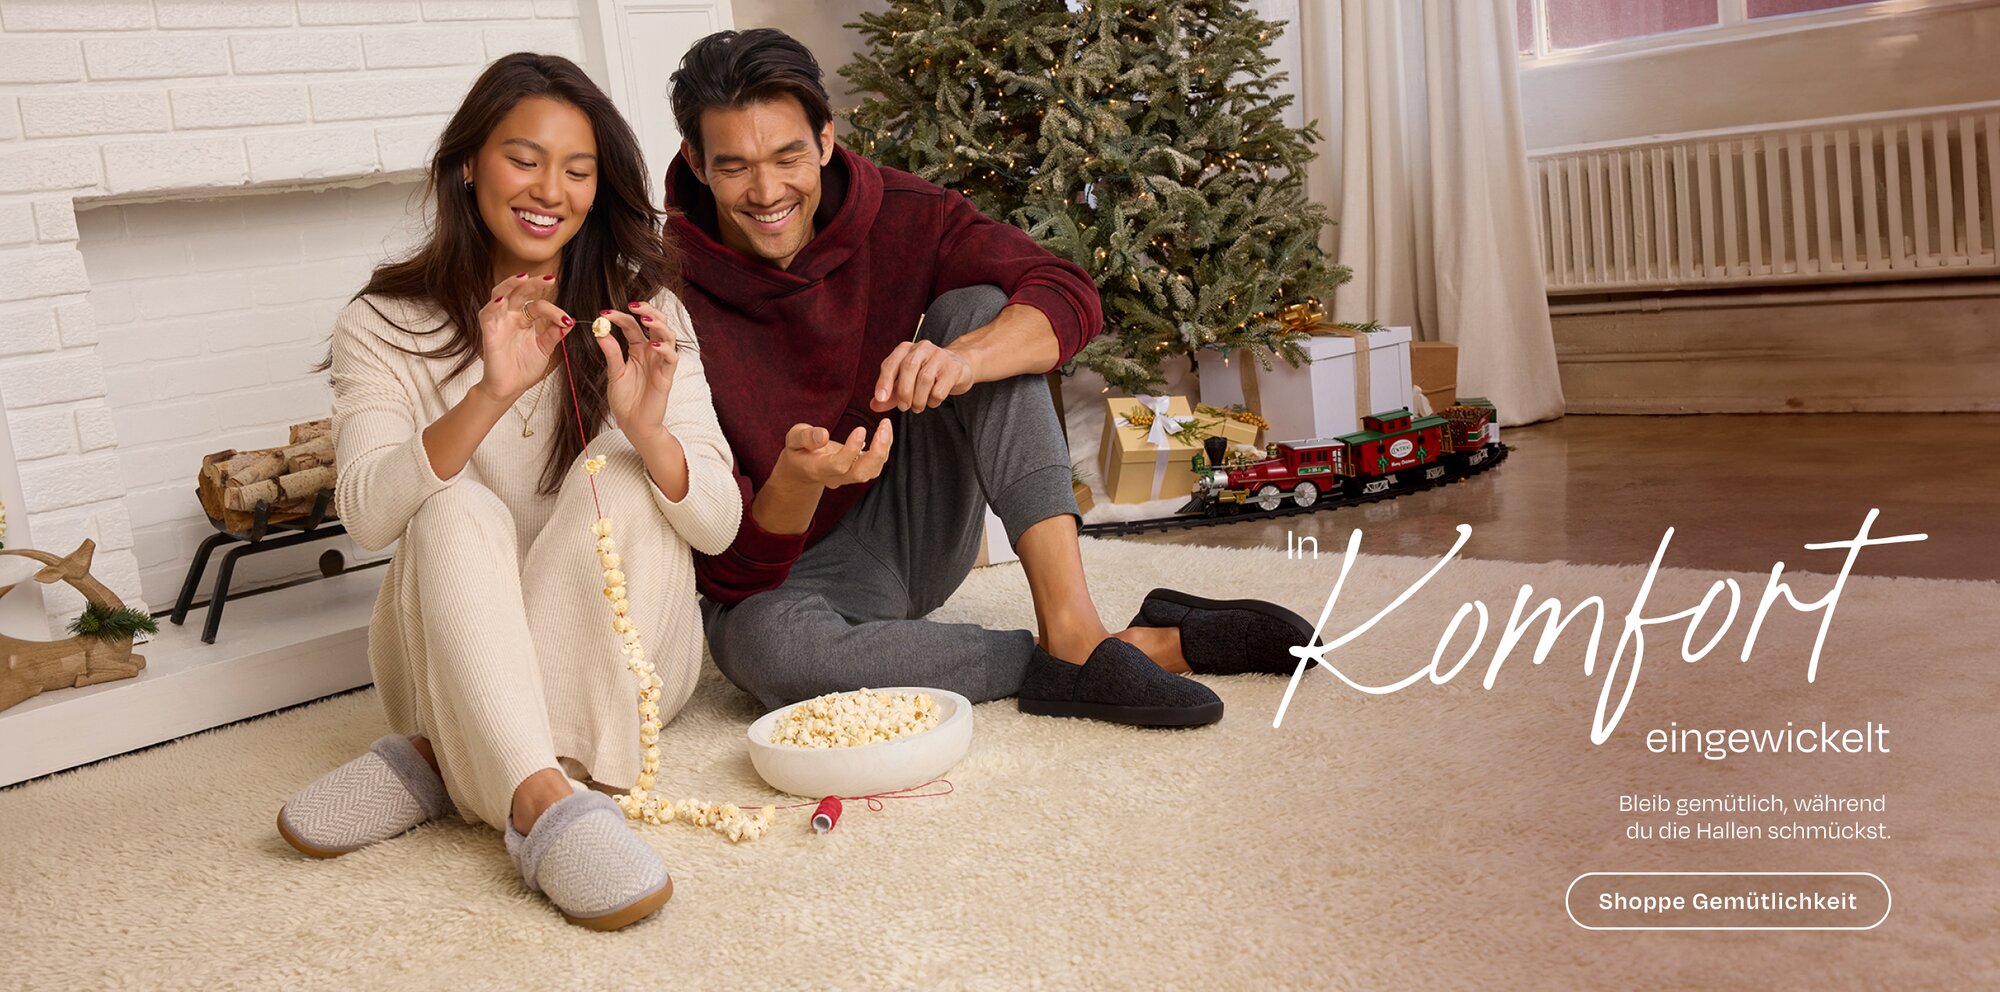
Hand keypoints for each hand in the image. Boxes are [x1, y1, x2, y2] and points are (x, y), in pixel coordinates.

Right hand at [475, 273, 573, 402]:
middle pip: (520, 292)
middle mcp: (511, 316)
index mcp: (525, 319)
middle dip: (533, 283)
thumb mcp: (545, 348)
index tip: (566, 320)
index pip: (539, 305)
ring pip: (500, 294)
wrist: (510, 388)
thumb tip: (570, 320)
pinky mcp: (488, 332)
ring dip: (511, 285)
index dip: (553, 310)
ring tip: (523, 278)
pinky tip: (502, 301)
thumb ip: (555, 333)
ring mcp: (499, 322)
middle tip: (549, 279)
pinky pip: (487, 314)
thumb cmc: (524, 368)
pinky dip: (493, 306)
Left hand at [594, 300, 677, 441]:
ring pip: (668, 336)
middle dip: (648, 310)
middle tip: (633, 306)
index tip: (604, 313)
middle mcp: (651, 353)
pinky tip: (652, 345)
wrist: (633, 424)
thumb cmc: (625, 400)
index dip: (620, 317)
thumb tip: (600, 331)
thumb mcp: (614, 373)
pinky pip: (671, 358)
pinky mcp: (666, 376)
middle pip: (656, 323)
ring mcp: (660, 363)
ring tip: (645, 319)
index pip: (632, 326)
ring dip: (658, 324)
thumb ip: (610, 353)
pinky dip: (664, 349)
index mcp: (637, 350)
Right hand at [771, 420, 893, 489]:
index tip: (860, 429)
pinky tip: (885, 431)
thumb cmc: (798, 451)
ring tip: (886, 425)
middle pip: (861, 473)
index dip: (851, 449)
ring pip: (872, 471)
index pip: (838, 465)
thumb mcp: (794, 439)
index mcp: (818, 468)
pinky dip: (884, 448)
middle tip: (884, 427)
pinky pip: (875, 464)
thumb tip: (823, 435)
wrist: (803, 469)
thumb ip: (805, 437)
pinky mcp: (858, 470)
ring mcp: (848, 477)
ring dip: (884, 449)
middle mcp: (836, 477)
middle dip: (877, 452)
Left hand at [869, 339, 973, 412]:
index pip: (891, 363)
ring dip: (918, 399)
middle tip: (903, 407)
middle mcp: (922, 348)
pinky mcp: (953, 368)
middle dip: (903, 391)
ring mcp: (940, 356)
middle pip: (908, 367)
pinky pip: (939, 389)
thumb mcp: (905, 382)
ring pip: (924, 379)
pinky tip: (932, 401)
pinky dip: (933, 401)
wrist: (958, 366)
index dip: (884, 381)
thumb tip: (874, 405)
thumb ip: (890, 393)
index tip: (880, 398)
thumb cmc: (926, 373)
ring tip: (917, 407)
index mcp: (906, 349)